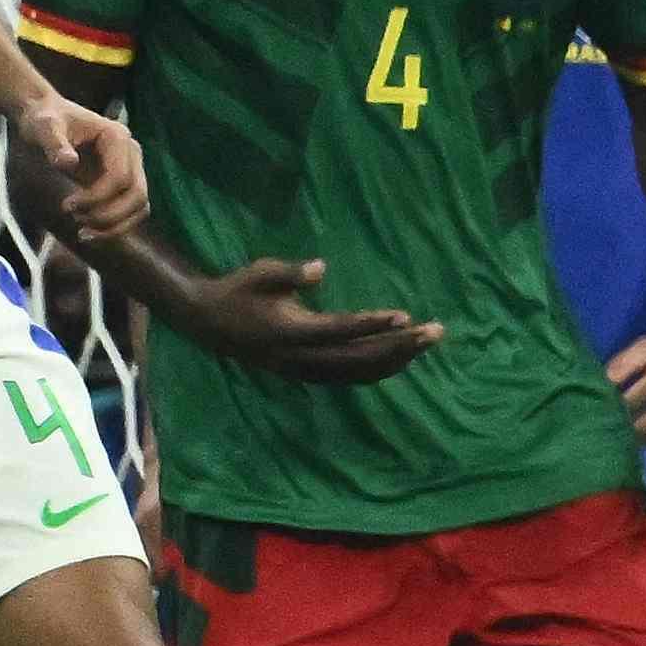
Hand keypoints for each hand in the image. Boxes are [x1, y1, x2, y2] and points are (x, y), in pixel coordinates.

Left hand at [11, 93, 146, 246]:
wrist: (48, 116)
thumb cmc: (45, 119)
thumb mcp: (43, 127)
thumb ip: (54, 144)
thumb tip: (68, 163)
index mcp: (117, 138)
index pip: (120, 178)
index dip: (96, 198)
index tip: (66, 206)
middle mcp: (131, 153)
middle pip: (138, 195)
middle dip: (109, 216)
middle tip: (77, 222)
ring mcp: (130, 168)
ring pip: (139, 206)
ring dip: (114, 225)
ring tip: (82, 232)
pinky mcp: (123, 182)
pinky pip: (130, 210)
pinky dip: (114, 226)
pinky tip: (88, 232)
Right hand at [172, 257, 445, 386]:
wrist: (209, 324)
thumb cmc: (239, 290)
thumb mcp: (261, 273)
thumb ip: (291, 273)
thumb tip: (321, 268)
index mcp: (289, 332)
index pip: (339, 331)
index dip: (373, 325)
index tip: (404, 316)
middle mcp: (299, 358)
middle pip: (358, 359)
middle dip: (400, 346)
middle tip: (436, 330)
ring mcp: (304, 370)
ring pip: (358, 372)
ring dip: (396, 359)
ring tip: (429, 340)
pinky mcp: (308, 373)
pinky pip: (351, 376)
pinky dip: (379, 368)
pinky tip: (404, 356)